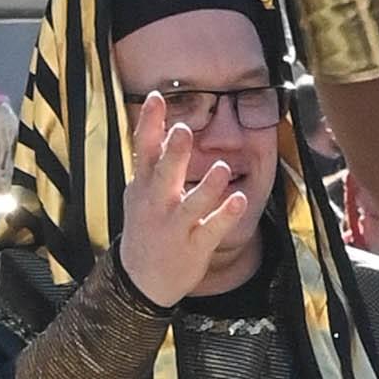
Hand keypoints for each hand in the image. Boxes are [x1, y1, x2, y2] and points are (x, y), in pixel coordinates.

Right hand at [118, 91, 258, 307]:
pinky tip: (240, 201)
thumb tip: (156, 121)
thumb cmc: (145, 226)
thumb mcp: (139, 192)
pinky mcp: (194, 247)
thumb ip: (150, 160)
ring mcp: (175, 227)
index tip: (155, 98)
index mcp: (144, 186)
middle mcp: (157, 204)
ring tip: (221, 168)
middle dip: (173, 154)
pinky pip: (212, 230)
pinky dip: (224, 216)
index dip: (149, 124)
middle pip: (164, 175)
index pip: (144, 150)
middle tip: (183, 129)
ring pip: (192, 204)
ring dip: (207, 187)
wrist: (140, 279)